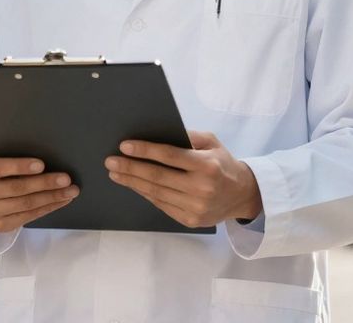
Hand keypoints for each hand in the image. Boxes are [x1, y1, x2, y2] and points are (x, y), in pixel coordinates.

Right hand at [0, 154, 78, 232]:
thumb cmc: (0, 168)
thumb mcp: (0, 157)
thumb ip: (14, 155)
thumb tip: (49, 154)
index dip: (19, 166)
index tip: (42, 164)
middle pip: (15, 188)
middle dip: (44, 183)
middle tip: (66, 179)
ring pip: (25, 204)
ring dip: (51, 197)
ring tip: (70, 191)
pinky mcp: (0, 225)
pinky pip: (28, 216)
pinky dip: (48, 207)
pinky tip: (62, 200)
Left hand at [104, 130, 261, 228]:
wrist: (242, 195)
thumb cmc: (222, 163)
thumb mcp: (211, 143)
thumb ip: (187, 136)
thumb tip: (156, 132)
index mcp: (207, 166)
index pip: (169, 156)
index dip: (145, 151)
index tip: (124, 146)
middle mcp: (201, 188)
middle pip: (158, 177)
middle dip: (131, 168)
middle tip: (111, 161)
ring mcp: (195, 207)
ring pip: (156, 193)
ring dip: (132, 182)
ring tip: (115, 173)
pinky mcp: (190, 220)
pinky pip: (161, 205)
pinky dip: (144, 194)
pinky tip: (133, 185)